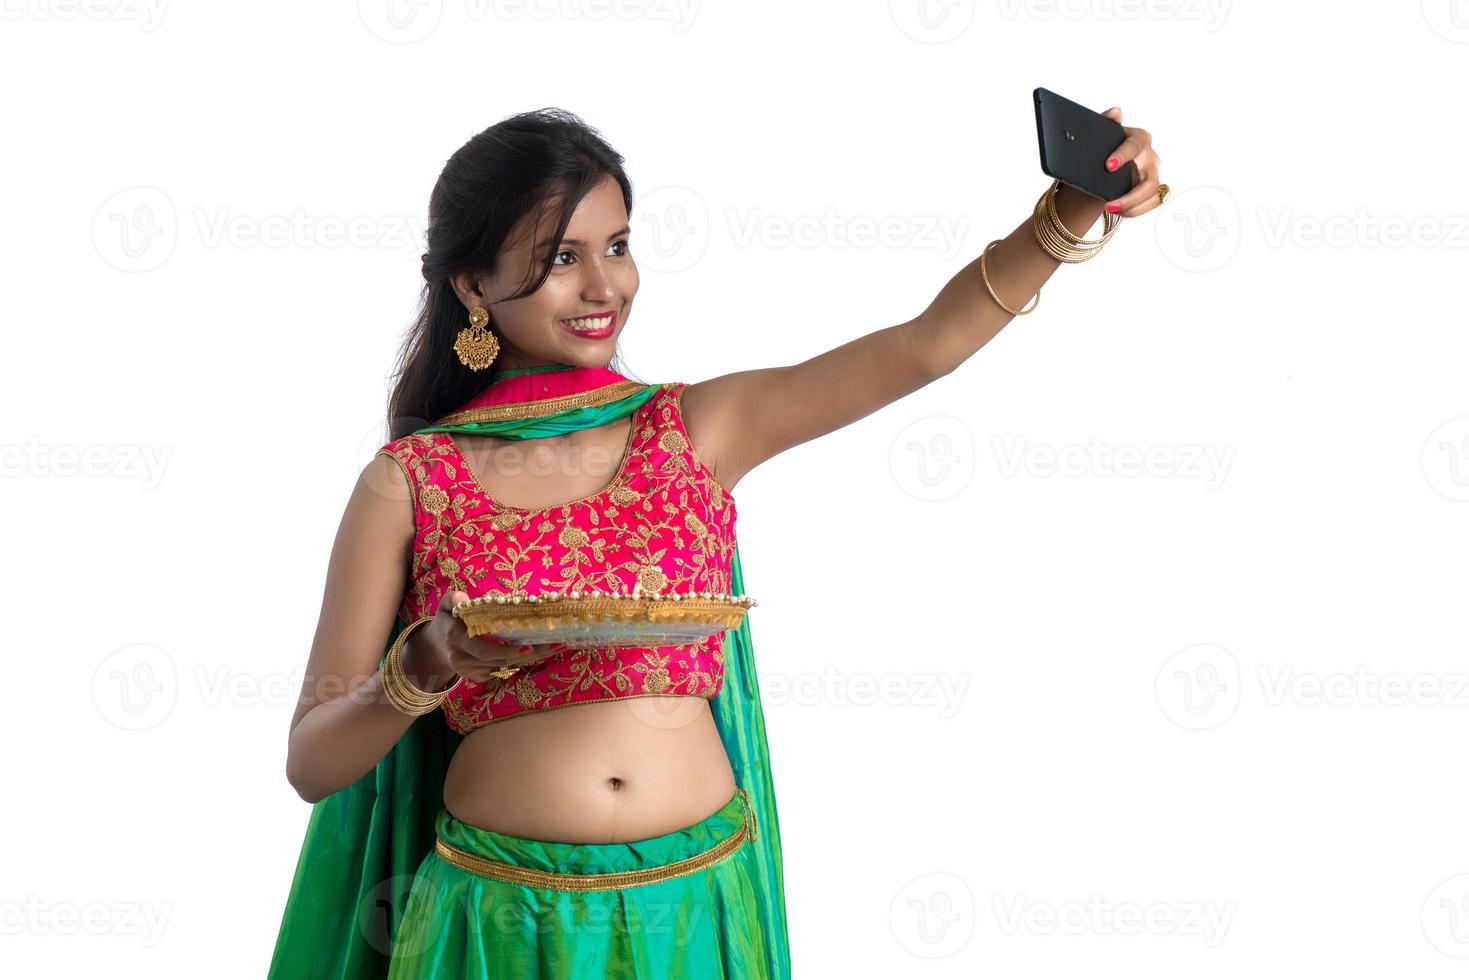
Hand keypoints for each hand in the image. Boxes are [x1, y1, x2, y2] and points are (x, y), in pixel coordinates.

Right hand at [405, 590, 549, 685]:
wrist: (436, 646)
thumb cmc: (447, 620)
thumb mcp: (445, 606)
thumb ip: (452, 599)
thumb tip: (462, 598)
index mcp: (456, 639)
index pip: (483, 650)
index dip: (506, 651)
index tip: (528, 646)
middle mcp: (463, 659)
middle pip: (501, 661)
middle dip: (529, 654)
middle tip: (555, 644)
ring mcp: (470, 671)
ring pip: (506, 666)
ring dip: (531, 658)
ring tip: (556, 646)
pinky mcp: (478, 677)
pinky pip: (503, 670)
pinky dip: (521, 661)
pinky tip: (540, 652)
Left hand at [1099, 106, 1163, 217]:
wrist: (1102, 168)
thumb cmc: (1104, 148)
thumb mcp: (1101, 135)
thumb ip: (1105, 122)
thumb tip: (1115, 112)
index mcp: (1138, 139)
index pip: (1135, 145)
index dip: (1122, 155)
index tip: (1108, 166)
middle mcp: (1149, 157)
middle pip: (1149, 179)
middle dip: (1130, 195)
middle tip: (1108, 204)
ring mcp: (1153, 175)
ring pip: (1151, 195)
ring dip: (1131, 206)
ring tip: (1109, 209)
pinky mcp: (1152, 190)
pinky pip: (1151, 204)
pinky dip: (1135, 211)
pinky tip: (1119, 212)